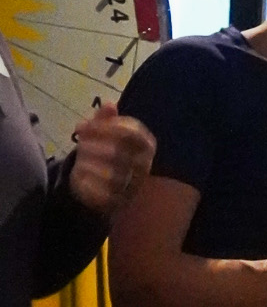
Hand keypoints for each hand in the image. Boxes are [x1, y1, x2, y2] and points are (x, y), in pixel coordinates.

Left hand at [70, 102, 154, 217]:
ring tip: (79, 157)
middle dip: (93, 146)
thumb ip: (105, 119)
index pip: (131, 133)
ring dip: (90, 163)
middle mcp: (145, 166)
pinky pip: (104, 193)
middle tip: (79, 142)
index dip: (103, 128)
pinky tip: (79, 172)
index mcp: (147, 145)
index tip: (81, 126)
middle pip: (119, 153)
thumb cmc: (104, 150)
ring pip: (113, 175)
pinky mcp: (119, 201)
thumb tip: (109, 104)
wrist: (103, 182)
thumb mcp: (104, 131)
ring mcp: (133, 185)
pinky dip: (89, 181)